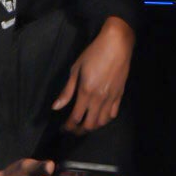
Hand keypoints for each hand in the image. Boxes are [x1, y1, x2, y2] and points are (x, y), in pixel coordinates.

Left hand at [52, 17, 134, 133]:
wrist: (117, 45)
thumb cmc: (93, 53)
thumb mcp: (76, 69)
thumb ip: (67, 91)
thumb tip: (56, 107)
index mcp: (86, 92)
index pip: (76, 117)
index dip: (68, 126)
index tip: (63, 128)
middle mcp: (99, 99)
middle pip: (89, 124)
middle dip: (79, 131)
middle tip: (73, 130)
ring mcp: (111, 98)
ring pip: (102, 122)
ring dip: (92, 127)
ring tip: (85, 124)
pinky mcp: (120, 95)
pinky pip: (112, 114)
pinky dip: (105, 120)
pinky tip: (99, 117)